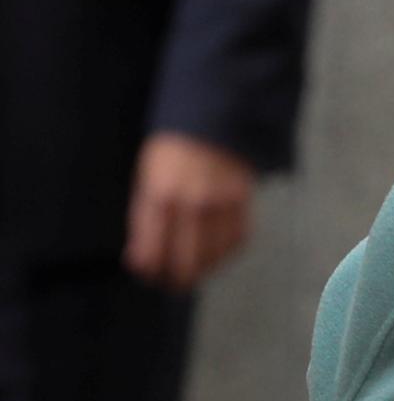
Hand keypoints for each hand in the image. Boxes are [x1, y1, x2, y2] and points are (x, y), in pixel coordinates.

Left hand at [123, 132, 255, 291]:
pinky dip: (227, 253)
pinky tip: (218, 255)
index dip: (148, 269)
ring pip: (212, 256)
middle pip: (184, 261)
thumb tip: (142, 253)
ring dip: (202, 270)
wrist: (214, 117)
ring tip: (195, 273)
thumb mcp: (147, 175)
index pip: (151, 249)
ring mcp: (220, 204)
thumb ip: (145, 215)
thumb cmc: (173, 147)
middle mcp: (191, 204)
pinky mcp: (243, 201)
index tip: (147, 274)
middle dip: (176, 279)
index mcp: (159, 195)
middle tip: (172, 283)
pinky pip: (236, 240)